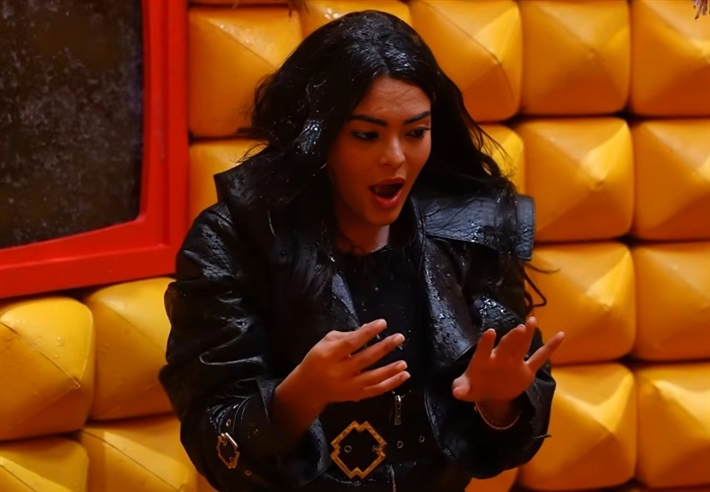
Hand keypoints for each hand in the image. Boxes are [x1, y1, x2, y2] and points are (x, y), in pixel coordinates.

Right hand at [295, 319, 409, 408]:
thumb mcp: (325, 343)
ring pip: (372, 378)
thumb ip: (347, 335)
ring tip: (404, 363)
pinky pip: (376, 391)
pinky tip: (403, 376)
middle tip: (399, 337)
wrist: (308, 387)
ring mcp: (348, 386)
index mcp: (329, 355)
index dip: (367, 333)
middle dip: (384, 348)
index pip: (351, 343)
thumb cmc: (318, 359)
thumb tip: (369, 328)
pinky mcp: (355, 395)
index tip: (382, 323)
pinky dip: (391, 384)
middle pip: (364, 359)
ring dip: (390, 370)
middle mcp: (339, 372)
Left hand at [452, 317, 563, 402]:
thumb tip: (456, 392)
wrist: (491, 393)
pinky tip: (560, 335)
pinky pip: (540, 357)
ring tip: (532, 321)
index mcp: (483, 361)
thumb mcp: (466, 390)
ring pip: (522, 346)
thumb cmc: (475, 386)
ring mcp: (514, 362)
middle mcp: (500, 358)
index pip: (484, 349)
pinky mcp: (527, 370)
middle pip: (507, 346)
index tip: (491, 332)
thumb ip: (461, 389)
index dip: (487, 342)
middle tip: (519, 327)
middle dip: (512, 338)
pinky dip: (550, 347)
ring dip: (527, 335)